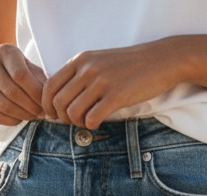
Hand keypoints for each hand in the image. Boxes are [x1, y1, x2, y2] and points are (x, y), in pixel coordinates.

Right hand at [0, 44, 47, 124]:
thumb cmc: (11, 68)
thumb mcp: (25, 64)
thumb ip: (39, 78)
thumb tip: (50, 98)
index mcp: (5, 52)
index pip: (21, 75)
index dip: (36, 94)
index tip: (46, 104)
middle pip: (12, 92)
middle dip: (30, 107)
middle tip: (40, 114)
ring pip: (3, 105)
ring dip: (21, 115)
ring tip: (32, 117)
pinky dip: (9, 121)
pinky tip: (18, 119)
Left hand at [42, 43, 181, 129]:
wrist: (158, 61)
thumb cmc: (129, 65)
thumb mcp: (99, 61)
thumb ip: (80, 74)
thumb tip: (62, 98)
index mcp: (80, 60)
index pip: (50, 86)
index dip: (48, 105)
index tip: (56, 115)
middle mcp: (87, 69)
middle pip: (59, 103)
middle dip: (63, 118)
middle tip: (74, 121)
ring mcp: (101, 82)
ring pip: (73, 113)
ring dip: (77, 123)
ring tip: (87, 122)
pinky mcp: (116, 96)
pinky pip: (92, 118)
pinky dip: (91, 126)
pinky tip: (98, 122)